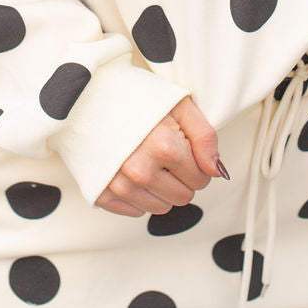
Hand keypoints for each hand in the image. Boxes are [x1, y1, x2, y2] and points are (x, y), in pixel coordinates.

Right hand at [95, 96, 223, 217]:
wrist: (90, 96)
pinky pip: (136, 211)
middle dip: (180, 178)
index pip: (201, 179)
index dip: (196, 163)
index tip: (181, 146)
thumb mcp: (179, 105)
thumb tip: (217, 171)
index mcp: (163, 146)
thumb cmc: (138, 98)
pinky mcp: (102, 193)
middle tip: (164, 153)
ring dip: (161, 188)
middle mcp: (140, 170)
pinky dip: (138, 195)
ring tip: (148, 160)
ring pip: (161, 208)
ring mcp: (119, 184)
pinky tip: (131, 170)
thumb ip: (205, 137)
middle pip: (183, 197)